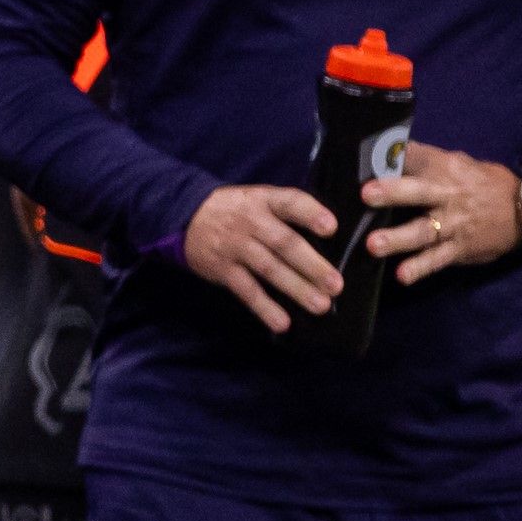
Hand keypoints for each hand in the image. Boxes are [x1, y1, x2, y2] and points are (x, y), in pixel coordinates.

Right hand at [182, 184, 341, 333]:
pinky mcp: (222, 269)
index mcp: (264, 200)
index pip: (290, 203)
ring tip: (320, 305)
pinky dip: (264, 307)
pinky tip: (281, 322)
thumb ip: (287, 211)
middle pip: (284, 243)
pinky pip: (246, 290)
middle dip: (312, 265)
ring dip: (296, 289)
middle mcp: (250, 222)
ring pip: (269, 269)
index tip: (331, 228)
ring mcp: (235, 247)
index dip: (310, 214)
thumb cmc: (236, 210)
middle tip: (335, 285)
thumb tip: (329, 239)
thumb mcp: (258, 198)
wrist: (186, 216)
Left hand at [361, 144, 520, 283]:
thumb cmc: (484, 185)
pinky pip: (438, 259)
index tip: (366, 156)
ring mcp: (454, 224)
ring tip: (374, 245)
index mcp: (447, 168)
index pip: (418, 157)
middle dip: (393, 192)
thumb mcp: (461, 164)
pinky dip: (420, 267)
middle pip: (419, 192)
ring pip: (424, 231)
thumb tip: (388, 153)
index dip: (394, 156)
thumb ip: (427, 161)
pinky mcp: (460, 248)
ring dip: (399, 238)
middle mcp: (449, 195)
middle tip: (366, 194)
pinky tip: (402, 275)